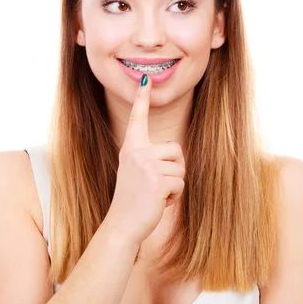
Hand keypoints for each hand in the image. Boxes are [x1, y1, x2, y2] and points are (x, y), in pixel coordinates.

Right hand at [105, 74, 185, 245]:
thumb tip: (175, 153)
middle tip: (155, 185)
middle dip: (174, 169)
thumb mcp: (136, 172)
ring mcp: (146, 166)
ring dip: (174, 185)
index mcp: (130, 148)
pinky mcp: (158, 181)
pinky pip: (180, 184)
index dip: (142, 98)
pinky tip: (158, 203)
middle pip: (176, 149)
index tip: (146, 79)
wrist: (122, 225)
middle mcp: (136, 152)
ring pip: (180, 169)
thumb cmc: (133, 200)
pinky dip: (174, 197)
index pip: (137, 119)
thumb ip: (150, 158)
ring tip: (154, 195)